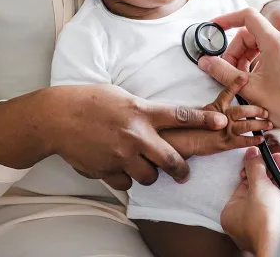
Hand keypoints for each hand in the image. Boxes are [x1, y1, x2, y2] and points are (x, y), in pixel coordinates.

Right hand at [39, 85, 228, 189]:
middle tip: (183, 173)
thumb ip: (142, 111)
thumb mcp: (122, 97)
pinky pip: (125, 182)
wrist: (58, 116)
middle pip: (171, 160)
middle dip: (181, 170)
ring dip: (148, 173)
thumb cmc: (89, 101)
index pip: (181, 116)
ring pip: (149, 176)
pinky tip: (117, 167)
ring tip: (141, 165)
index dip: (204, 120)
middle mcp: (136, 135)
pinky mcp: (107, 170)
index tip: (221, 122)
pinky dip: (124, 178)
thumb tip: (154, 122)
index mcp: (141, 112)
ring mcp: (121, 155)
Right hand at [161, 75, 272, 158]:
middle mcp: (220, 117)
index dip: (237, 84)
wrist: (178, 141)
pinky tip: (261, 140)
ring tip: (268, 124)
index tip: (245, 76)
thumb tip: (218, 106)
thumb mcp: (199, 112)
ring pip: (246, 124)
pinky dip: (253, 140)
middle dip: (255, 109)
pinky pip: (243, 141)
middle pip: (241, 110)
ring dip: (258, 124)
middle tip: (266, 109)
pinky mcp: (225, 143)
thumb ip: (211, 107)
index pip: (227, 92)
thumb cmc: (185, 127)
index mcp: (215, 107)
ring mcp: (223, 130)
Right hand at [198, 8, 279, 145]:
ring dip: (242, 57)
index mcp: (275, 42)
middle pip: (249, 34)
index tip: (214, 27)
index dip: (227, 19)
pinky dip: (253, 61)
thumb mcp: (248, 88)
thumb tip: (204, 61)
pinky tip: (250, 79)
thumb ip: (222, 72)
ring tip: (237, 78)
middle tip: (225, 71)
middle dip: (233, 51)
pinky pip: (266, 51)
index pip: (247, 16)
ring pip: (256, 44)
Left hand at [221, 147, 279, 254]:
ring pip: (277, 193)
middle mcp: (247, 220)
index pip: (245, 183)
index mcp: (232, 213)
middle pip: (264, 187)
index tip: (269, 157)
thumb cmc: (265, 219)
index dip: (259, 167)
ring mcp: (265, 224)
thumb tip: (251, 153)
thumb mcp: (258, 186)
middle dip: (279, 169)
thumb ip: (254, 167)